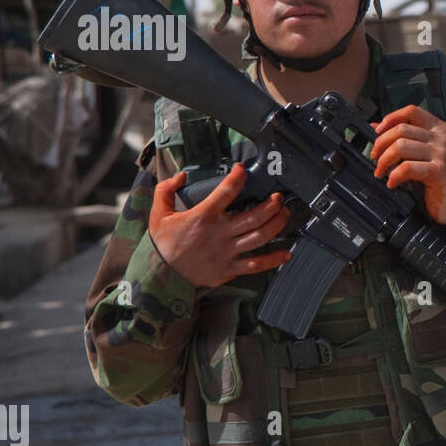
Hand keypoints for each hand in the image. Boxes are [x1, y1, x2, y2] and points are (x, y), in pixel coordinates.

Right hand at [149, 164, 292, 287]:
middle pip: (254, 216)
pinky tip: (286, 253)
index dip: (238, 177)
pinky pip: (256, 264)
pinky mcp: (230, 269)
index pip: (226, 192)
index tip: (243, 169)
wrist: (161, 276)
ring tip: (285, 214)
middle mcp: (220, 233)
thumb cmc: (162, 244)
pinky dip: (272, 260)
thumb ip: (166, 190)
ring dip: (277, 225)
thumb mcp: (158, 214)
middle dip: (271, 205)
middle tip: (279, 197)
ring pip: (259, 237)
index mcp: (203, 216)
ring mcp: (227, 252)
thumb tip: (181, 175)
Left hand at [371, 104, 445, 226]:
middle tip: (374, 158)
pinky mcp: (439, 170)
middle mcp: (442, 137)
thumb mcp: (422, 152)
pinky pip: (407, 167)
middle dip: (381, 144)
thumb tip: (374, 126)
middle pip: (402, 129)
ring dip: (384, 161)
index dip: (391, 118)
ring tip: (380, 172)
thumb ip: (403, 137)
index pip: (412, 111)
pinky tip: (392, 183)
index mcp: (439, 128)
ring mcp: (442, 153)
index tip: (377, 132)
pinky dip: (394, 176)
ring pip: (401, 147)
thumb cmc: (437, 176)